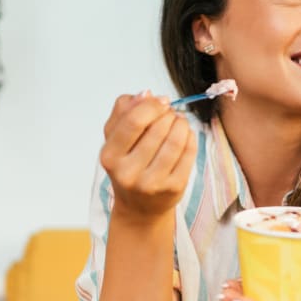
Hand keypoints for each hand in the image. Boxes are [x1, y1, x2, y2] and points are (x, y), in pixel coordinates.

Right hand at [100, 90, 196, 221]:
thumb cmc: (128, 165)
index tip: (161, 101)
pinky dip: (190, 137)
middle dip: (169, 114)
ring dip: (182, 123)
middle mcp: (128, 173)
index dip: (152, 105)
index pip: (134, 121)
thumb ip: (124, 111)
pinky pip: (189, 153)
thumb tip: (146, 94)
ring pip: (176, 140)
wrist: (139, 207)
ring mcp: (151, 183)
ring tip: (179, 122)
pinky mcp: (173, 188)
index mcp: (110, 156)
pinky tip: (185, 136)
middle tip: (170, 114)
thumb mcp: (115, 138)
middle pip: (158, 128)